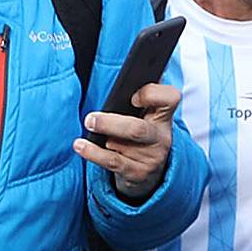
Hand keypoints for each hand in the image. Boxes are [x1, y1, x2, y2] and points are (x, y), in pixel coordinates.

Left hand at [73, 79, 179, 203]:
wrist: (150, 174)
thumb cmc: (141, 138)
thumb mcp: (146, 117)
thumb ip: (139, 98)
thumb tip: (129, 76)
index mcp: (163, 116)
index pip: (170, 98)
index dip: (153, 95)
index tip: (133, 97)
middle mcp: (160, 137)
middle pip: (138, 129)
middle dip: (112, 123)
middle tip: (90, 119)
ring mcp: (151, 157)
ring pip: (124, 146)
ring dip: (103, 136)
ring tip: (88, 127)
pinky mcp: (138, 173)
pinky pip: (113, 162)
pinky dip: (94, 153)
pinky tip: (81, 146)